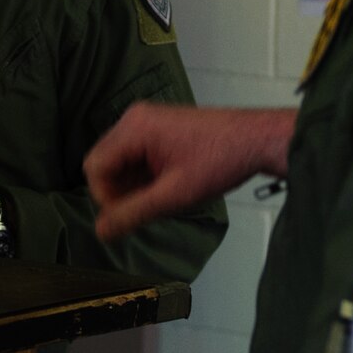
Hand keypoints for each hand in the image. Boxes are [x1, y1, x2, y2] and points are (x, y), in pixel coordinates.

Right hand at [85, 103, 296, 241]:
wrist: (258, 140)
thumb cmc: (220, 162)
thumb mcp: (174, 195)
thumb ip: (133, 213)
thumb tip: (100, 232)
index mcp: (134, 128)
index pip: (94, 168)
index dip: (106, 197)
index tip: (130, 215)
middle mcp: (134, 119)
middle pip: (104, 163)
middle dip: (119, 191)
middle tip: (148, 209)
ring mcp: (146, 122)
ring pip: (120, 162)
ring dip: (133, 186)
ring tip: (163, 198)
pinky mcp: (158, 129)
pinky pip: (135, 157)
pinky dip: (144, 177)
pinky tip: (167, 188)